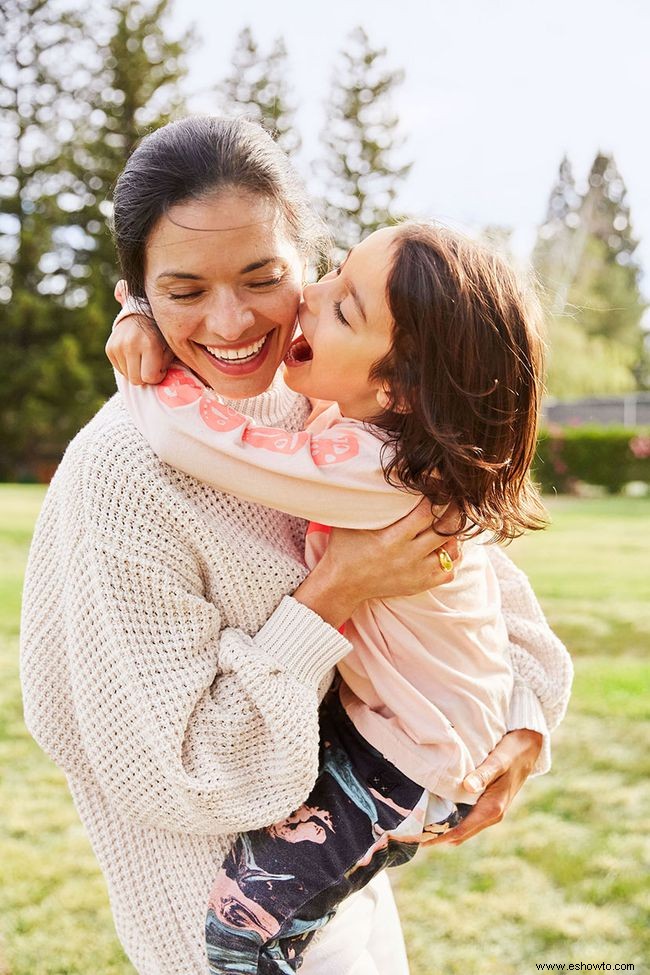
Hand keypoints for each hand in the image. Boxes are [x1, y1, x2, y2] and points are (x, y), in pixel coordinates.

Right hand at [106, 281, 173, 384]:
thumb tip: (162, 384)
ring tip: (142, 357)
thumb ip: (167, 364)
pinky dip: (127, 366)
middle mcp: (130, 344)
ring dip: (136, 371)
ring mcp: (117, 346)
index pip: (149, 378)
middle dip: (145, 376)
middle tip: (152, 365)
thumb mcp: (171, 347)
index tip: (161, 368)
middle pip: (136, 380)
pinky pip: (119, 370)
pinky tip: (133, 354)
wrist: (142, 314)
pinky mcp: (109, 348)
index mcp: (149, 344)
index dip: (157, 377)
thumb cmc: (162, 334)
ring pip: (127, 376)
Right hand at [293, 498, 461, 629]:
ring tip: (449, 524)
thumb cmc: (345, 548)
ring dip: (453, 537)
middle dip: (453, 512)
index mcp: (392, 539)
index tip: (440, 486)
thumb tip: (366, 472)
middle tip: (456, 499)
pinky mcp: (419, 584)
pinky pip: (448, 572)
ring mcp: (416, 572)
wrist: (342, 585)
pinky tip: (442, 548)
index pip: (426, 514)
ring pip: (451, 552)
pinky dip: (449, 559)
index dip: (437, 498)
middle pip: (444, 531)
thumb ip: (362, 500)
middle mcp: (408, 556)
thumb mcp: (349, 522)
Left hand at [418, 728, 542, 846]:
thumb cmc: (513, 752)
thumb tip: (467, 787)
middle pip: (460, 833)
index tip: (418, 839)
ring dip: (444, 828)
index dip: (439, 837)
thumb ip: (483, 774)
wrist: (530, 748)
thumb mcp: (499, 760)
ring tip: (419, 824)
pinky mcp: (488, 803)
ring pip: (463, 826)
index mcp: (493, 809)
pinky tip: (436, 809)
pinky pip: (467, 816)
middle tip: (411, 833)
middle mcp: (492, 814)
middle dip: (437, 835)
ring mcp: (491, 810)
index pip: (461, 831)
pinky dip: (452, 817)